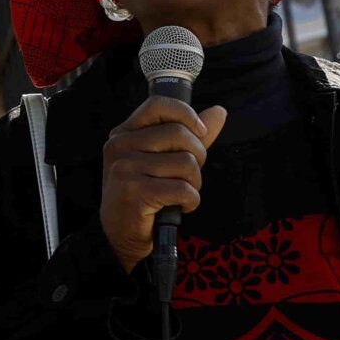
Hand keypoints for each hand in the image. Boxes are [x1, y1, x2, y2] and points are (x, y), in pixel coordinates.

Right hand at [99, 96, 227, 271]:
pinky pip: (183, 189)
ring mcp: (125, 169)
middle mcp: (120, 146)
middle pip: (180, 134)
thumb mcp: (163, 160)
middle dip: (197, 157)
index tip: (200, 131)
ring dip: (194, 183)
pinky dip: (191, 201)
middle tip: (189, 175)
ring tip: (181, 193)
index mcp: (124, 133)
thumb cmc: (143, 195)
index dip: (187, 114)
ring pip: (186, 163)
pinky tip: (179, 206)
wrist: (120, 235)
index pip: (159, 105)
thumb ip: (190, 135)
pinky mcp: (135, 192)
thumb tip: (219, 112)